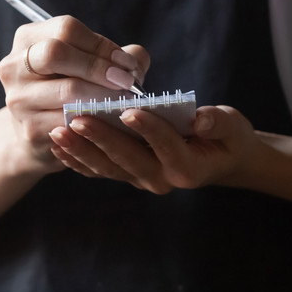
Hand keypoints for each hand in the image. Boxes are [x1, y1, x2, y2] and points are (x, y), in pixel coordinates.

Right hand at [0, 15, 150, 174]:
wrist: (40, 133)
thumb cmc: (71, 88)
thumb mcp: (88, 63)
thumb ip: (117, 55)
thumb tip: (135, 63)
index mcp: (29, 38)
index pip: (66, 29)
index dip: (101, 44)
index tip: (126, 63)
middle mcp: (14, 65)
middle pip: (56, 53)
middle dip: (99, 66)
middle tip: (127, 81)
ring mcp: (18, 98)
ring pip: (67, 90)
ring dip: (104, 95)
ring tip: (125, 100)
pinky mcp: (29, 128)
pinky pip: (69, 120)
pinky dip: (96, 119)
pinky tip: (110, 120)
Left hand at [49, 105, 261, 193]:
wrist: (219, 159)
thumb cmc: (227, 137)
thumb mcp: (232, 127)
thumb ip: (218, 123)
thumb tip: (201, 117)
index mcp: (188, 167)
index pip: (166, 146)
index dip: (149, 129)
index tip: (128, 111)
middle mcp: (163, 179)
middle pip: (128, 159)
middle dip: (101, 139)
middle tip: (77, 118)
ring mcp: (142, 180)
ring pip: (108, 167)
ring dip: (82, 150)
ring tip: (59, 130)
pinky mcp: (129, 175)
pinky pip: (99, 171)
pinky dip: (77, 159)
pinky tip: (58, 144)